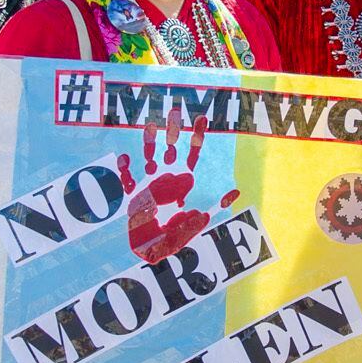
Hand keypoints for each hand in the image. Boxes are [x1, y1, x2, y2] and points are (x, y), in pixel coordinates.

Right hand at [119, 120, 236, 262]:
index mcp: (183, 182)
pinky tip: (125, 158)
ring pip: (149, 156)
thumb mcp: (197, 224)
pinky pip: (128, 178)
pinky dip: (125, 168)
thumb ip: (215, 207)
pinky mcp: (133, 194)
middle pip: (170, 148)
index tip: (202, 119)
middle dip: (173, 130)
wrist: (150, 250)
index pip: (192, 154)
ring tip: (150, 126)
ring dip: (149, 142)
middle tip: (176, 111)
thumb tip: (236, 191)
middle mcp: (166, 177)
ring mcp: (149, 183)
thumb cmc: (173, 238)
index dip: (197, 137)